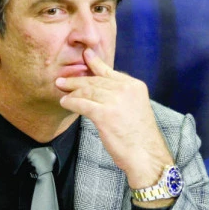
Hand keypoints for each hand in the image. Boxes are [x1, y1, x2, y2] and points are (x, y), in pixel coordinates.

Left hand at [56, 49, 173, 191]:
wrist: (146, 154)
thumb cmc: (139, 137)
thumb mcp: (135, 108)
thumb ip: (122, 95)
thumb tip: (101, 89)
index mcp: (135, 86)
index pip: (110, 72)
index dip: (95, 63)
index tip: (85, 55)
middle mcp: (126, 89)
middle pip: (95, 80)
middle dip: (77, 80)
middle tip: (63, 80)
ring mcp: (115, 100)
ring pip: (87, 91)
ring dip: (72, 91)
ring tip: (62, 91)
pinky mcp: (104, 114)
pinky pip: (82, 103)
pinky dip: (71, 102)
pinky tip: (65, 103)